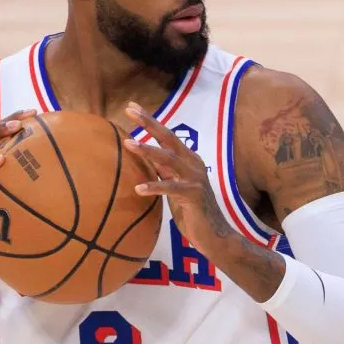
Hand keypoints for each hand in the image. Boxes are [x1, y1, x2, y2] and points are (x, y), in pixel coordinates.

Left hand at [122, 102, 236, 254]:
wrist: (214, 237)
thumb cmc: (192, 212)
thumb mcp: (173, 186)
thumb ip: (163, 170)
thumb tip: (145, 156)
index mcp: (187, 159)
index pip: (166, 135)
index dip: (149, 121)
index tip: (131, 107)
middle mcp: (193, 163)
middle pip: (169, 138)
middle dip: (149, 123)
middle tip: (130, 111)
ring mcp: (195, 179)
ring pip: (169, 159)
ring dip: (148, 150)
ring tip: (128, 144)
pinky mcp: (194, 196)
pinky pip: (172, 189)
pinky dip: (155, 187)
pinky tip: (139, 189)